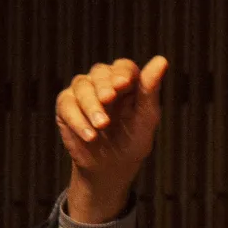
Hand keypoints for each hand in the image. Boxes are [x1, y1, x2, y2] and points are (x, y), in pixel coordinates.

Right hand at [55, 55, 168, 222]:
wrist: (111, 167)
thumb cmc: (133, 140)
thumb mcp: (146, 117)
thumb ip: (150, 90)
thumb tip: (162, 60)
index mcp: (126, 81)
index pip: (123, 66)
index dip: (122, 73)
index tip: (123, 84)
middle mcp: (103, 82)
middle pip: (100, 72)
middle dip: (103, 86)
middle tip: (108, 100)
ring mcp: (83, 92)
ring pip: (81, 86)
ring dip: (91, 106)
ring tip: (102, 126)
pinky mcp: (66, 106)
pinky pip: (66, 104)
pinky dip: (77, 120)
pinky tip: (90, 136)